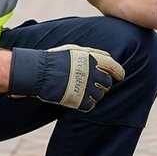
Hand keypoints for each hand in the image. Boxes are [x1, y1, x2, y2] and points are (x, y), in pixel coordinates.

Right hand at [9, 45, 124, 111]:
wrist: (37, 72)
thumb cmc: (54, 59)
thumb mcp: (74, 50)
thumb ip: (92, 53)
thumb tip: (108, 57)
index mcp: (92, 59)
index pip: (114, 67)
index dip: (118, 73)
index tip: (119, 76)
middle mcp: (91, 73)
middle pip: (107, 83)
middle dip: (104, 84)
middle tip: (96, 85)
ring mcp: (86, 87)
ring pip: (100, 95)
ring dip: (95, 94)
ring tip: (84, 91)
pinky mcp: (79, 100)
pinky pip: (90, 105)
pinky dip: (87, 104)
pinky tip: (80, 99)